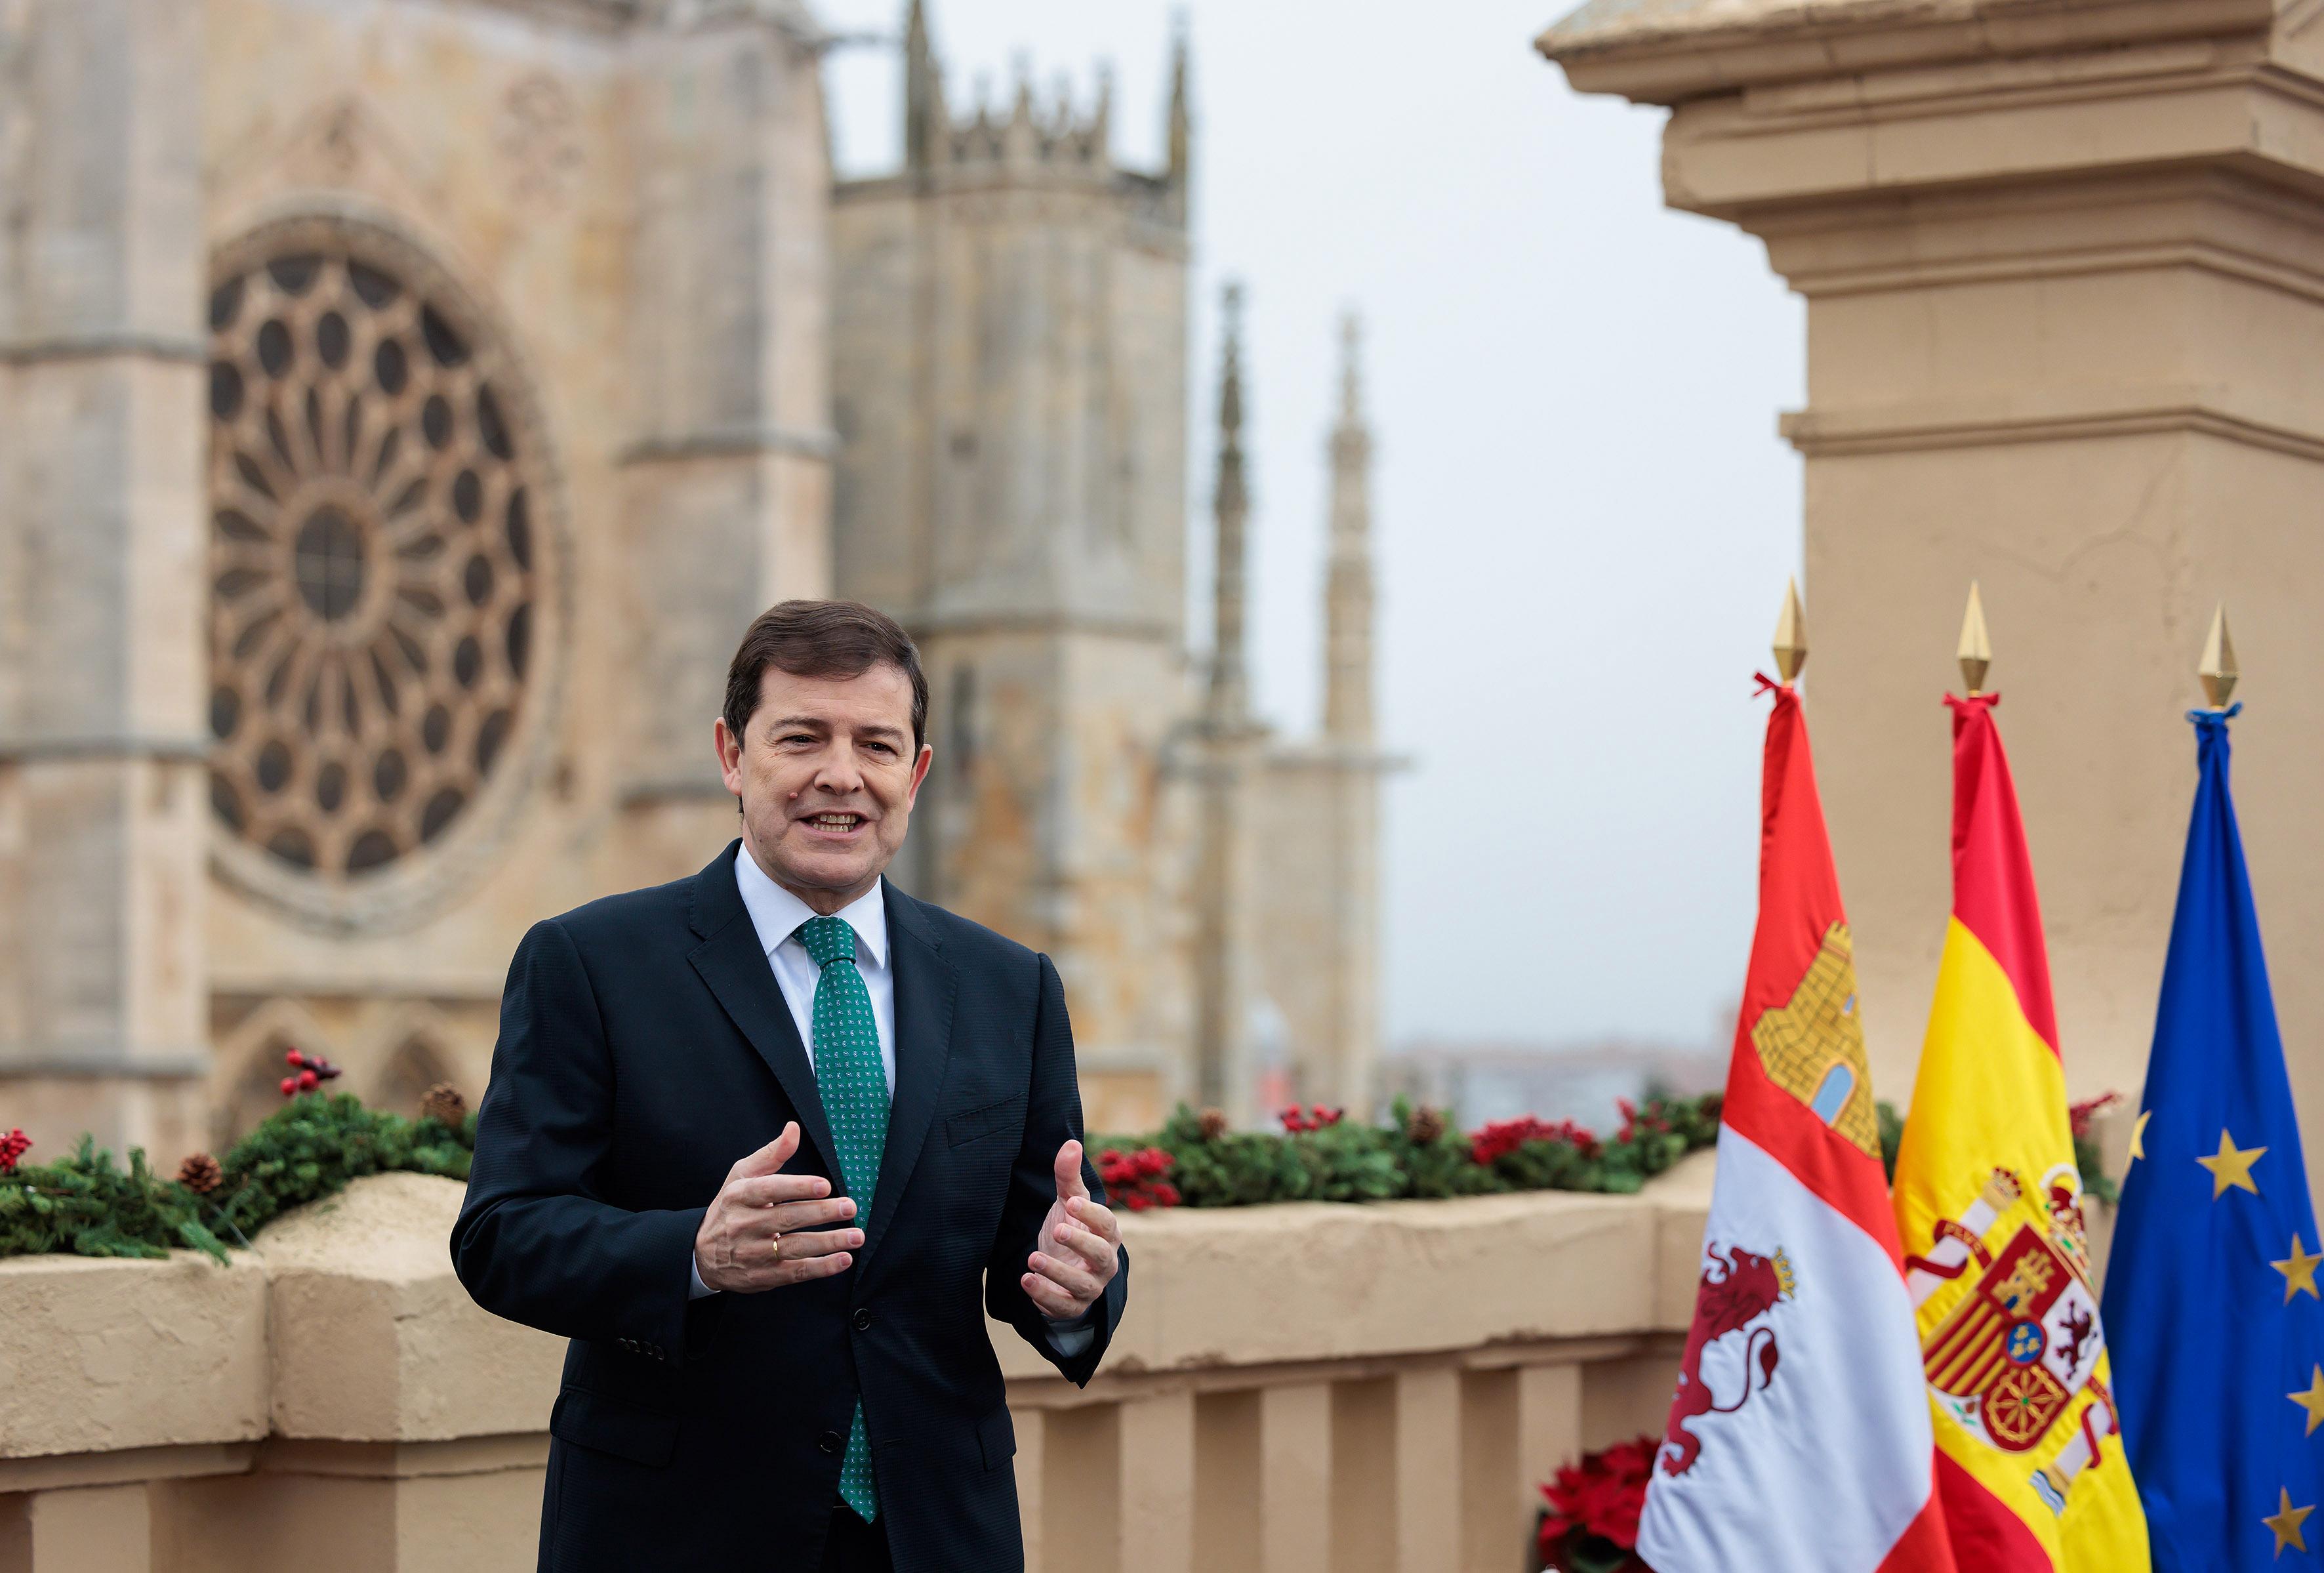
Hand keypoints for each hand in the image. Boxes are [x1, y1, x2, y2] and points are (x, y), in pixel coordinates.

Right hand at [693, 1122, 862, 1292]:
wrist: (702, 1254)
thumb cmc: (731, 1207)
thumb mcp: (742, 1176)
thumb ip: (771, 1154)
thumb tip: (793, 1128)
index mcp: (739, 1196)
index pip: (769, 1190)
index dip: (798, 1187)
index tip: (825, 1185)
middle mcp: (744, 1225)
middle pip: (786, 1218)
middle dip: (821, 1213)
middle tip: (850, 1207)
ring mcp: (753, 1253)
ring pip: (794, 1247)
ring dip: (829, 1243)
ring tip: (856, 1236)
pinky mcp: (763, 1276)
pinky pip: (795, 1272)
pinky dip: (821, 1268)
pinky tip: (843, 1259)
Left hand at [1022, 1139, 1119, 1320]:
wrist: (1060, 1270)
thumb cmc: (1070, 1229)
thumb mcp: (1067, 1203)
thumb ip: (1068, 1176)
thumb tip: (1071, 1142)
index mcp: (1107, 1234)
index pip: (1106, 1224)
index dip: (1091, 1214)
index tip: (1070, 1202)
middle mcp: (1105, 1262)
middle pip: (1101, 1254)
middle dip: (1080, 1243)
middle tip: (1058, 1230)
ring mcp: (1091, 1286)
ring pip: (1082, 1284)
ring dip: (1058, 1272)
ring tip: (1033, 1258)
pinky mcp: (1072, 1306)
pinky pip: (1064, 1306)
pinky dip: (1046, 1296)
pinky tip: (1027, 1281)